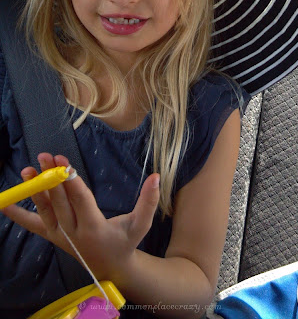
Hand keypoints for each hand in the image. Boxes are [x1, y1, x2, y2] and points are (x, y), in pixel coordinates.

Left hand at [1, 153, 159, 281]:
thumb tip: (156, 176)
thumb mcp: (140, 225)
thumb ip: (148, 201)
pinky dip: (19, 215)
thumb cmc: (126, 243)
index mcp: (94, 228)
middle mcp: (73, 233)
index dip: (70, 181)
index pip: (80, 201)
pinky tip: (5, 203)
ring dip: (35, 190)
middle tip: (46, 156)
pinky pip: (33, 225)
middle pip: (60, 202)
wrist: (110, 268)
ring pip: (45, 212)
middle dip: (52, 179)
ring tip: (28, 169)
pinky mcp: (53, 236)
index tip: (63, 162)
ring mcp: (60, 236)